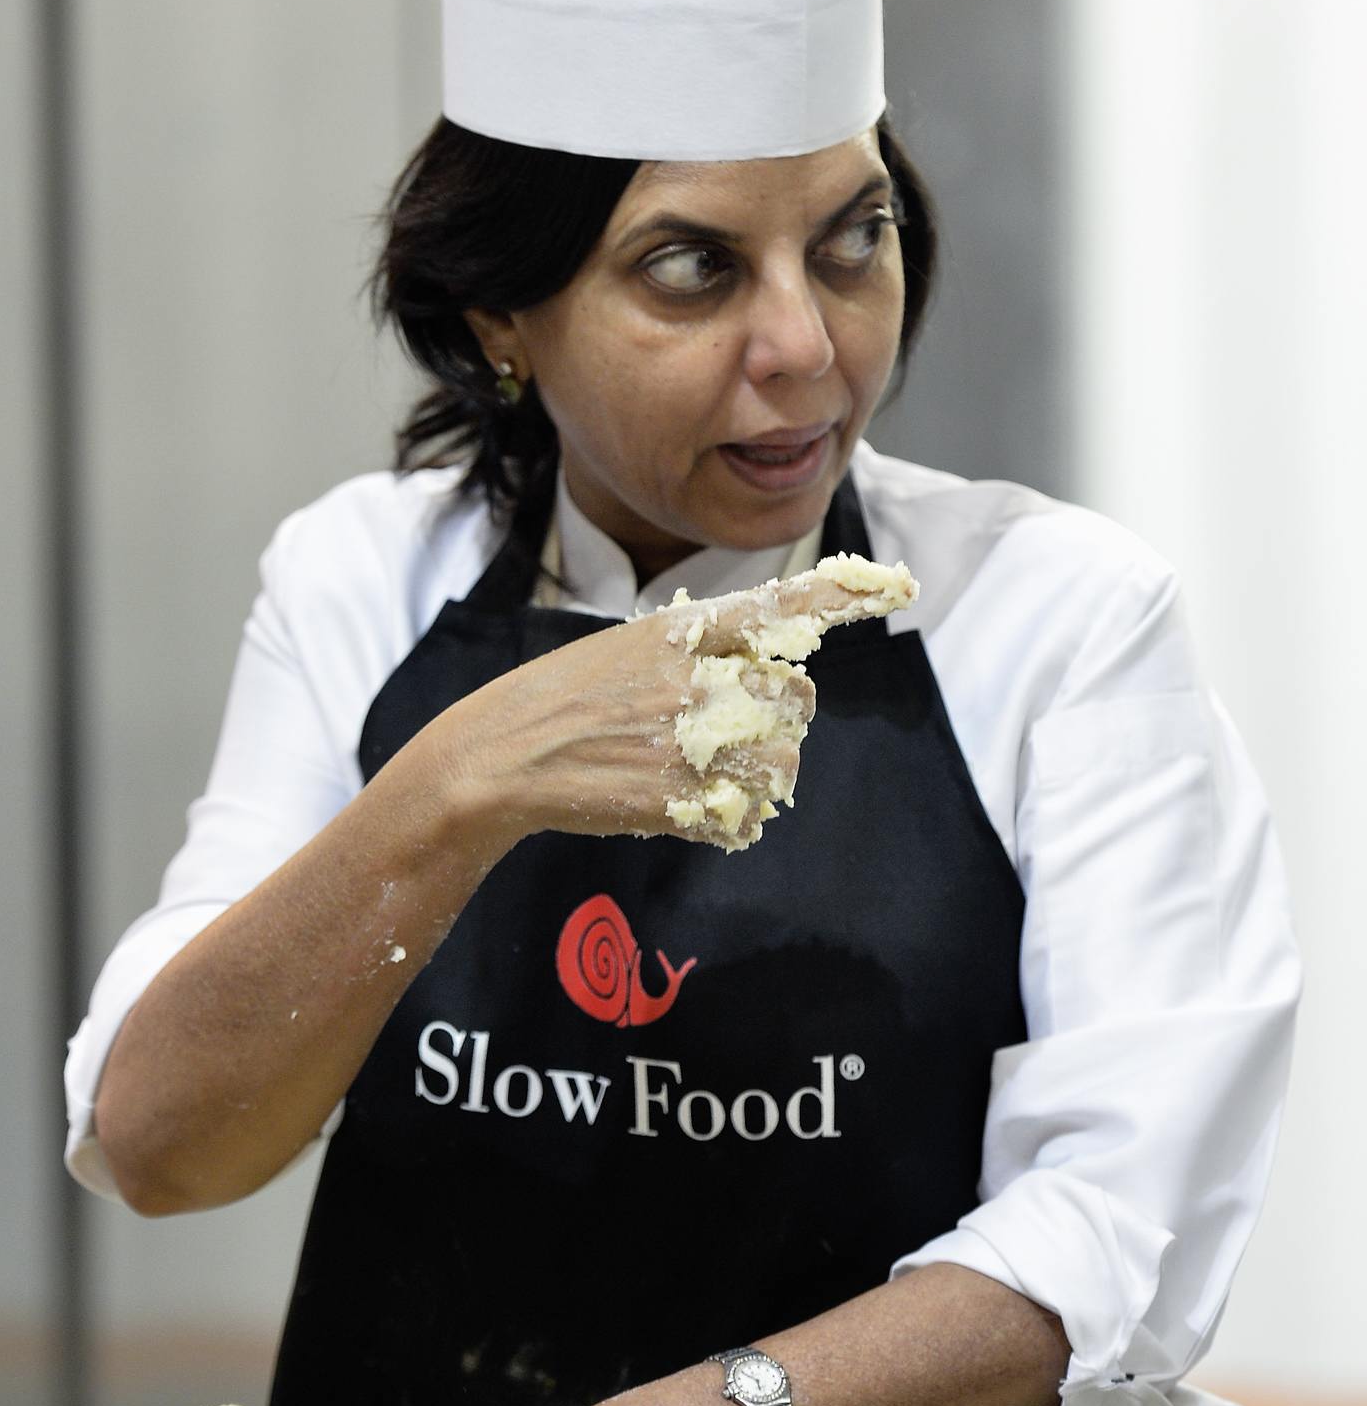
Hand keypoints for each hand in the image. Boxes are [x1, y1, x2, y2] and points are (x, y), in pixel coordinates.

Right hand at [450, 602, 811, 851]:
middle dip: (780, 717)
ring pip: (784, 762)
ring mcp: (691, 739)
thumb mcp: (631, 644)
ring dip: (762, 774)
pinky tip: (691, 805)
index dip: (843, 596)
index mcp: (684, 629)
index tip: (901, 584)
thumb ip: (700, 649)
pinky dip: (732, 821)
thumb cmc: (566, 696)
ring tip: (709, 770)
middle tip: (731, 728)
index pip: (779, 604)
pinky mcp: (681, 799)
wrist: (504, 755)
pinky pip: (749, 818)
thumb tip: (768, 673)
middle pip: (799, 697)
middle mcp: (697, 677)